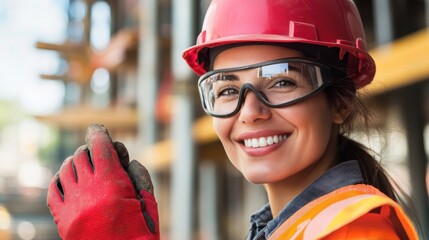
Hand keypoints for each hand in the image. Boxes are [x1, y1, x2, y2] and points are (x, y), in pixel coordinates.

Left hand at [47, 124, 158, 239]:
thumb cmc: (141, 234)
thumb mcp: (148, 203)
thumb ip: (139, 176)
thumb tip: (125, 159)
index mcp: (112, 184)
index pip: (100, 146)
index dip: (99, 133)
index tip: (98, 129)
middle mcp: (89, 190)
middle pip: (82, 155)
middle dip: (91, 149)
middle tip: (99, 152)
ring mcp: (73, 205)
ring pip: (66, 169)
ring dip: (76, 161)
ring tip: (84, 164)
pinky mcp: (63, 219)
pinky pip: (54, 189)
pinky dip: (60, 179)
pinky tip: (69, 179)